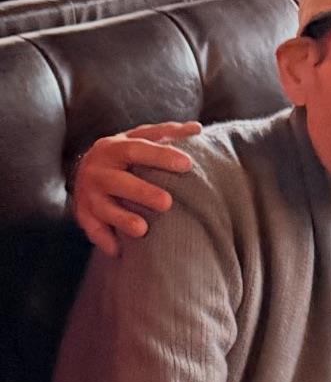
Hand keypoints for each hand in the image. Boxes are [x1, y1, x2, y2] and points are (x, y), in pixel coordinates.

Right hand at [72, 121, 199, 256]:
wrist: (87, 168)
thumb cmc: (126, 154)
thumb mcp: (141, 138)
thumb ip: (167, 133)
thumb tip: (196, 128)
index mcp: (114, 148)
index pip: (137, 149)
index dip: (161, 156)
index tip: (187, 164)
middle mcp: (98, 170)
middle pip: (117, 181)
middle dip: (141, 192)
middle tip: (167, 203)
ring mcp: (88, 194)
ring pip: (102, 208)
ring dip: (121, 219)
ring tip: (142, 230)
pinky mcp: (83, 214)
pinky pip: (92, 229)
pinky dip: (104, 241)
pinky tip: (119, 252)